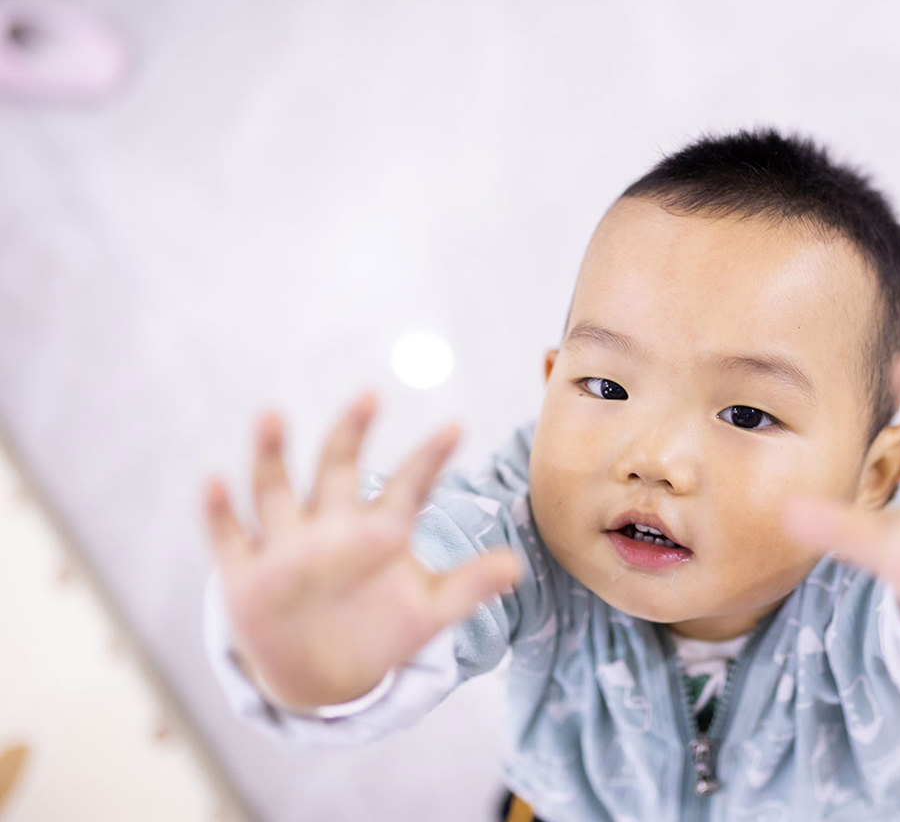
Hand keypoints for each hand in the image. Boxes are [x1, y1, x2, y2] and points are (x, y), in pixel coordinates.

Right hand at [203, 392, 520, 709]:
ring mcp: (286, 547)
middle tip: (371, 394)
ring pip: (275, 490)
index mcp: (378, 529)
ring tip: (271, 413)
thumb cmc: (380, 629)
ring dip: (271, 454)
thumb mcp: (427, 612)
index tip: (457, 427)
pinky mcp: (248, 577)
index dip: (431, 460)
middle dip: (351, 434)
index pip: (409, 486)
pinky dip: (219, 513)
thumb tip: (517, 568)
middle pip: (339, 470)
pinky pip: (230, 539)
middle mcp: (330, 526)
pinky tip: (211, 482)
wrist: (321, 675)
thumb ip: (468, 588)